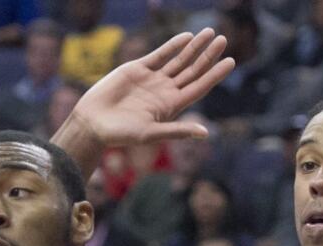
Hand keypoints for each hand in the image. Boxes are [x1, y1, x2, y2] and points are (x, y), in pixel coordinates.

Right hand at [65, 28, 234, 148]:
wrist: (92, 123)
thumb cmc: (120, 134)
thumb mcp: (150, 134)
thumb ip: (177, 130)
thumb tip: (205, 133)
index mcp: (171, 107)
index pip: (199, 87)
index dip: (214, 75)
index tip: (230, 62)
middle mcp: (165, 92)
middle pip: (192, 71)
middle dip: (208, 56)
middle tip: (223, 40)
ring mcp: (152, 80)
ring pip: (179, 60)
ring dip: (194, 48)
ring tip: (210, 33)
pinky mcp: (137, 69)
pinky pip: (160, 55)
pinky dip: (173, 46)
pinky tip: (186, 37)